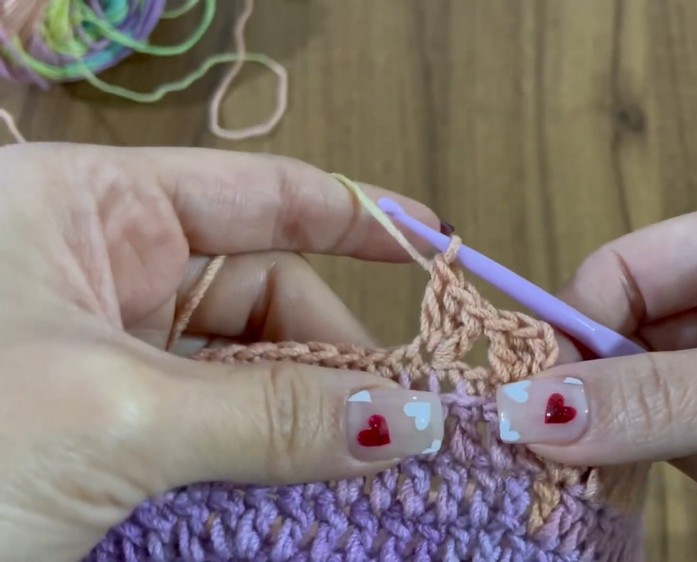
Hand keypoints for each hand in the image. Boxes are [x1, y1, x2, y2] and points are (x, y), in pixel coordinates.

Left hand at [0, 143, 447, 560]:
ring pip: (241, 368)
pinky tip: (312, 485)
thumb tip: (412, 417)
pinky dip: (262, 456)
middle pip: (263, 290)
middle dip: (339, 348)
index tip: (439, 246)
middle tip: (412, 415)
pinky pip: (209, 425)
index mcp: (83, 209)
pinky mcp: (98, 425)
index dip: (356, 213)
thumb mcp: (115, 420)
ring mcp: (96, 349)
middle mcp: (95, 267)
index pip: (257, 191)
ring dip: (308, 415)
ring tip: (375, 460)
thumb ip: (273, 415)